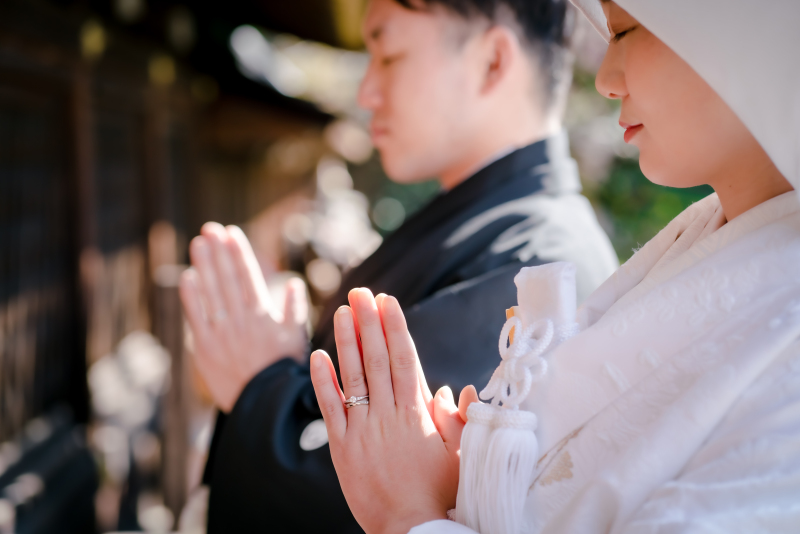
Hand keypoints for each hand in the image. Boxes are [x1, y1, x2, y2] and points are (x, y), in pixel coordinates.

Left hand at [179, 222, 307, 411]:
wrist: (264, 406)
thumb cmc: (284, 371)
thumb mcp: (296, 339)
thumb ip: (293, 310)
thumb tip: (292, 283)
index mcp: (263, 316)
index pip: (248, 276)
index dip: (239, 253)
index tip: (232, 232)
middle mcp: (241, 321)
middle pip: (228, 279)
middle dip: (219, 251)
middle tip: (211, 228)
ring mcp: (222, 334)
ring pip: (212, 293)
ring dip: (205, 266)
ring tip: (199, 243)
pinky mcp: (206, 349)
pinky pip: (196, 318)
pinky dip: (191, 297)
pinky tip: (188, 277)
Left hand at [310, 288, 464, 533]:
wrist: (410, 530)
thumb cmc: (439, 493)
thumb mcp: (460, 455)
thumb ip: (456, 420)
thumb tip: (452, 389)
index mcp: (416, 414)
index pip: (405, 359)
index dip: (395, 327)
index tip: (388, 301)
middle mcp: (387, 415)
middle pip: (377, 359)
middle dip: (369, 322)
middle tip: (361, 292)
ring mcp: (362, 429)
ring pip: (353, 376)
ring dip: (347, 341)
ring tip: (342, 310)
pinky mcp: (342, 447)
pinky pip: (330, 408)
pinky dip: (323, 382)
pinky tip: (318, 356)